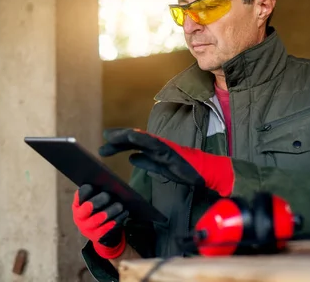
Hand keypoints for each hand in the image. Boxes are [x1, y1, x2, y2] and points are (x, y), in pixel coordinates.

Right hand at [72, 184, 128, 258]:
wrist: (101, 233)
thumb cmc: (98, 212)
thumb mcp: (95, 202)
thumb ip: (97, 193)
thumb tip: (108, 182)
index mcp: (77, 205)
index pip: (80, 194)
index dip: (87, 189)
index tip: (95, 185)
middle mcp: (79, 217)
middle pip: (88, 206)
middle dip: (100, 200)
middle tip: (109, 195)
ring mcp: (86, 228)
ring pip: (98, 218)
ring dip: (110, 211)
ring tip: (119, 206)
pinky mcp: (96, 236)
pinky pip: (107, 228)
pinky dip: (116, 220)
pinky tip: (124, 213)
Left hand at [100, 128, 234, 196]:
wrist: (205, 172)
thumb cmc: (187, 170)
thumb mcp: (161, 169)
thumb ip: (147, 162)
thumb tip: (132, 158)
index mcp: (156, 149)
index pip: (134, 144)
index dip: (119, 144)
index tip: (105, 146)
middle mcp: (158, 144)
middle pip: (134, 139)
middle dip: (118, 139)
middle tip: (103, 140)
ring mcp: (163, 146)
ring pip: (140, 138)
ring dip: (124, 137)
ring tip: (110, 138)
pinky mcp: (169, 150)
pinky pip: (152, 143)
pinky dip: (140, 139)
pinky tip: (129, 138)